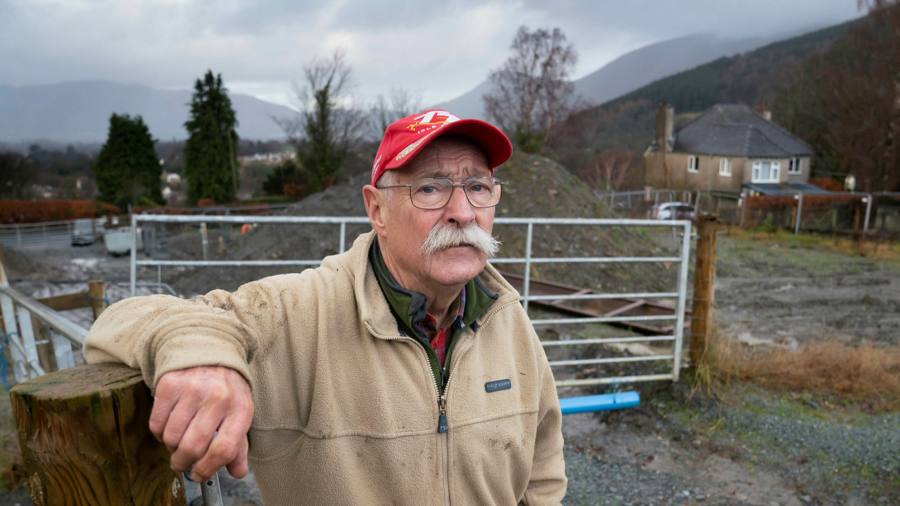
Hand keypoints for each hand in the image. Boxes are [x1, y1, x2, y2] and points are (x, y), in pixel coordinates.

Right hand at [149, 365, 253, 480]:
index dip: (208, 469)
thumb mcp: (240, 412)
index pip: (224, 449)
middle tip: (182, 463)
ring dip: (171, 447)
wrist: (209, 349)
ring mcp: (193, 389)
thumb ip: (239, 445)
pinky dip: (159, 433)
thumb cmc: (226, 389)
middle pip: (194, 446)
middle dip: (184, 462)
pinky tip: (169, 425)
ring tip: (178, 440)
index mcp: (240, 408)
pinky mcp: (170, 384)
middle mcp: (218, 398)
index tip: (199, 474)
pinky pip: (156, 424)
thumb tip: (237, 472)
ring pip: (171, 438)